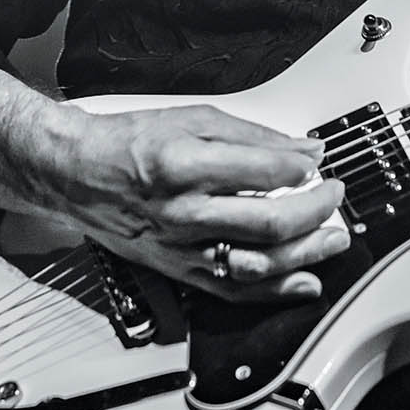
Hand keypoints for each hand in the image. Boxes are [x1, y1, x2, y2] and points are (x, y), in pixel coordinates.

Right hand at [42, 104, 348, 302]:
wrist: (76, 174)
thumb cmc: (127, 144)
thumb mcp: (191, 118)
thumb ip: (252, 136)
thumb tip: (301, 150)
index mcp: (185, 163)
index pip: (263, 171)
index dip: (302, 168)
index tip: (317, 163)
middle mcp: (184, 210)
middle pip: (268, 222)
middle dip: (315, 211)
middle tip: (333, 197)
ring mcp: (181, 246)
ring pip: (257, 262)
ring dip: (306, 254)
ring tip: (332, 240)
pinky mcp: (178, 269)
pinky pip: (233, 289)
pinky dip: (274, 291)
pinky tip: (303, 282)